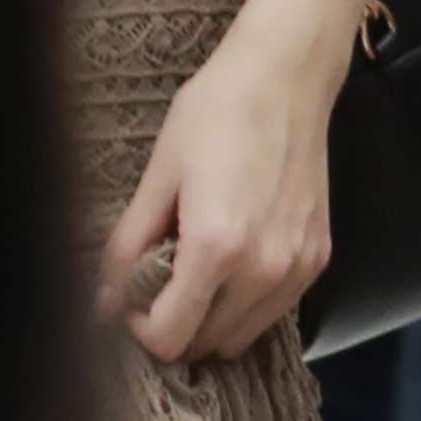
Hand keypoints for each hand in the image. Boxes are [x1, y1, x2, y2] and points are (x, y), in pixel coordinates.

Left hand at [105, 4, 336, 364]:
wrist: (286, 76)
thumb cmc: (218, 113)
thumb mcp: (159, 175)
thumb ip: (128, 247)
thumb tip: (102, 302)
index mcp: (218, 248)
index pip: (171, 337)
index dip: (139, 327)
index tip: (131, 299)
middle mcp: (265, 268)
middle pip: (206, 344)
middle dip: (174, 324)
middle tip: (159, 281)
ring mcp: (297, 266)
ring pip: (243, 336)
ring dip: (211, 320)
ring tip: (195, 271)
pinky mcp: (318, 257)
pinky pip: (274, 311)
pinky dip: (246, 304)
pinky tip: (232, 261)